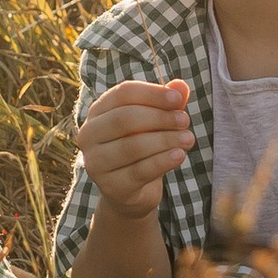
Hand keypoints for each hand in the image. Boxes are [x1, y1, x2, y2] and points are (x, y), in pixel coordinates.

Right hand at [77, 75, 193, 218]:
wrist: (131, 191)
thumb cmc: (141, 149)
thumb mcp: (155, 124)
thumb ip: (166, 104)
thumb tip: (180, 86)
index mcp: (97, 112)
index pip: (122, 94)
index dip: (152, 94)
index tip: (177, 99)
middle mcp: (89, 135)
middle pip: (125, 118)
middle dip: (160, 117)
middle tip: (185, 121)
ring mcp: (96, 163)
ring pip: (132, 146)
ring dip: (165, 140)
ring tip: (188, 139)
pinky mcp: (110, 186)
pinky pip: (139, 171)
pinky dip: (163, 161)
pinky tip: (180, 155)